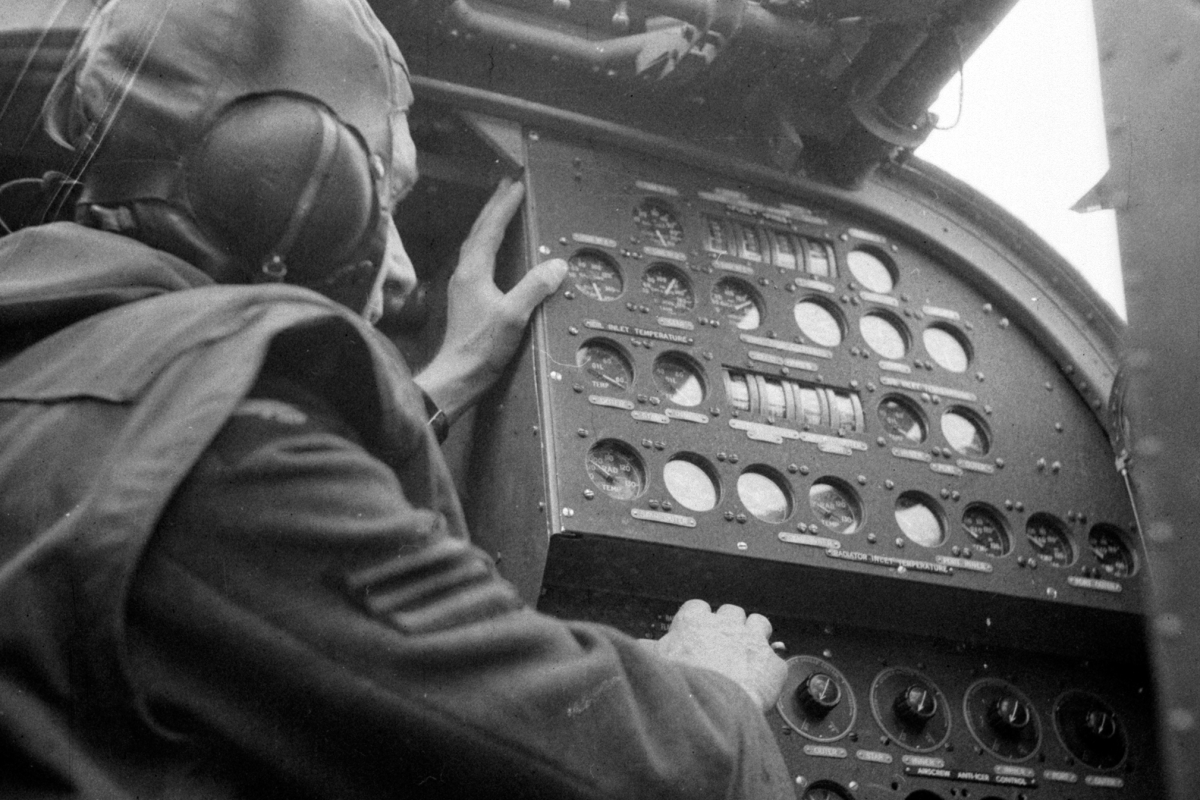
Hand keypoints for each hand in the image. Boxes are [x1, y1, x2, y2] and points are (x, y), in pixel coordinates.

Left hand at [414, 178, 566, 421]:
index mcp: (473, 271)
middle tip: (507, 185)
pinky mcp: (465, 298)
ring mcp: (463, 285)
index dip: (505, 206)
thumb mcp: (514, 316)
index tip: (518, 186)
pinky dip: (488, 243)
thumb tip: (556, 265)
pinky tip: (494, 249)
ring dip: (489, 222)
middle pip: (479, 230)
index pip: (490, 229)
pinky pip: (477, 258)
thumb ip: (535, 287)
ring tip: (501, 208)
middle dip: (494, 206)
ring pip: (475, 243)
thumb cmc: (481, 348)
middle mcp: (464, 273)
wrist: (458, 376)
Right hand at [641, 600, 786, 712]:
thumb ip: (647, 651)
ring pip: (759, 623)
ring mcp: (752, 641)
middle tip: (723, 646)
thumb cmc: (683, 687)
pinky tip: (762, 680)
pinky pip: (775, 658)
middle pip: (731, 612)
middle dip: (728, 626)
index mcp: (695, 623)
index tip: (696, 634)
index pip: (697, 608)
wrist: (714, 711)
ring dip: (754, 635)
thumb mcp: (655, 664)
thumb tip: (636, 646)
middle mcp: (725, 624)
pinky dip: (769, 668)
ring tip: (747, 654)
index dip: (698, 621)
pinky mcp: (772, 663)